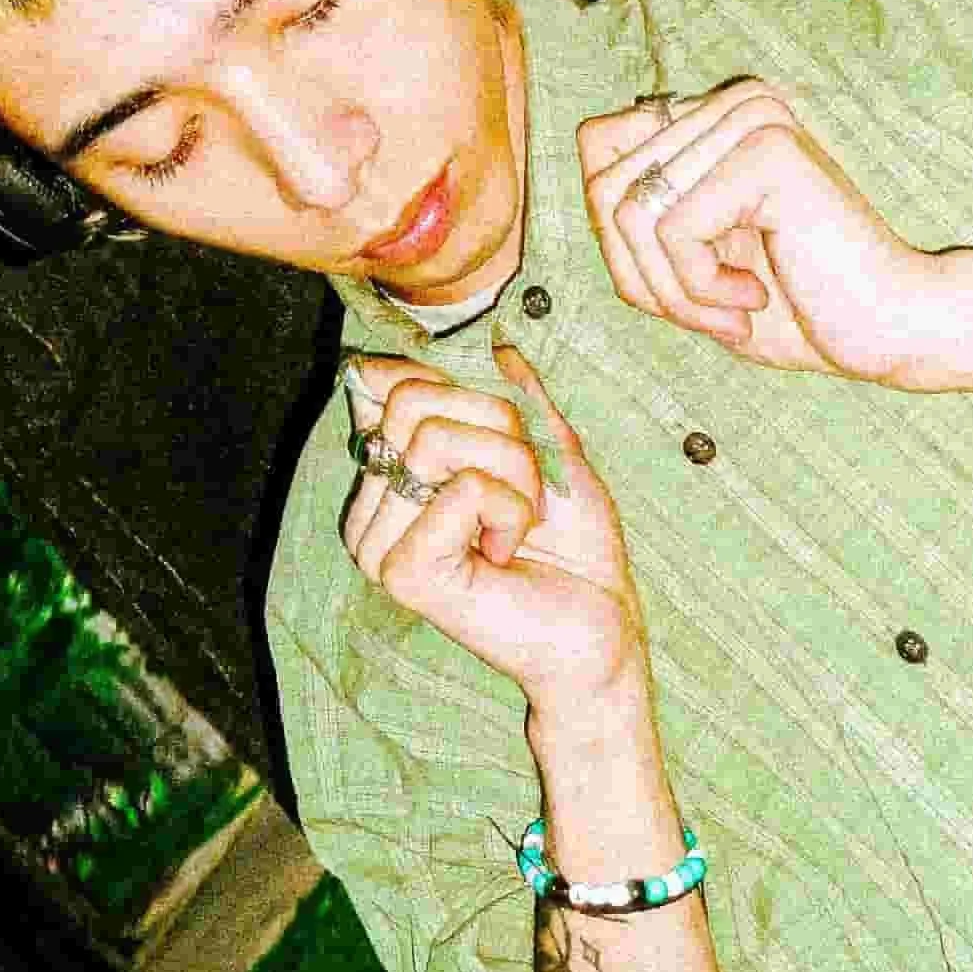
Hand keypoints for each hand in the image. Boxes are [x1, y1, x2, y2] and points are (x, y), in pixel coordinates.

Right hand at [338, 343, 650, 714]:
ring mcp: (379, 542)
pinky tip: (507, 550)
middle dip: (498, 428)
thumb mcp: (549, 448)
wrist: (600, 624)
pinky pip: (461, 487)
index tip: (510, 434)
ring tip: (522, 522)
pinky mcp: (403, 573)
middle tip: (526, 488)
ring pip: (435, 438)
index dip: (459, 387)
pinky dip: (509, 507)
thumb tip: (496, 347)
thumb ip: (515, 397)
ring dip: (512, 472)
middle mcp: (371, 507)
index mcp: (391, 475)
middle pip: (414, 400)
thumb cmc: (575, 546)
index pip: (389, 383)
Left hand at [578, 78, 927, 381]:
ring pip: (629, 213)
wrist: (890, 330)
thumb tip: (593, 182)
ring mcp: (751, 118)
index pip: (598, 149)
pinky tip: (759, 295)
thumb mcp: (690, 267)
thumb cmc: (799, 308)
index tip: (678, 288)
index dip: (617, 237)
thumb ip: (637, 222)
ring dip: (674, 290)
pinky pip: (671, 230)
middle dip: (643, 275)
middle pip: (604, 187)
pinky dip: (699, 287)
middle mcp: (734, 102)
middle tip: (714, 313)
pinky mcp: (765, 150)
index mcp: (717, 118)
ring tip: (736, 309)